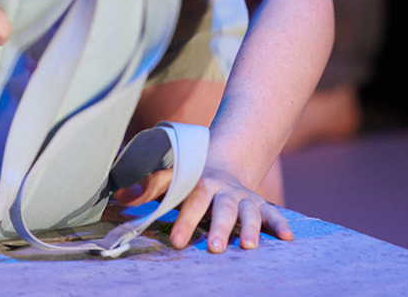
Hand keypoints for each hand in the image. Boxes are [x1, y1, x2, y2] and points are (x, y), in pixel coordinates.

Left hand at [117, 159, 292, 252]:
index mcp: (201, 182)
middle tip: (214, 247)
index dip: (186, 220)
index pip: (192, 200)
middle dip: (220, 227)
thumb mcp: (172, 175)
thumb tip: (120, 194)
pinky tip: (288, 238)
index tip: (179, 242)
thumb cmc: (190, 176)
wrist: (223, 161)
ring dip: (251, 228)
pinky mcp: (260, 205)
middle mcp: (225, 189)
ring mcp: (245, 196)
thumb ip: (150, 185)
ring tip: (249, 246)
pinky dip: (280, 223)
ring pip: (250, 211)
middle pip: (223, 207)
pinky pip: (273, 213)